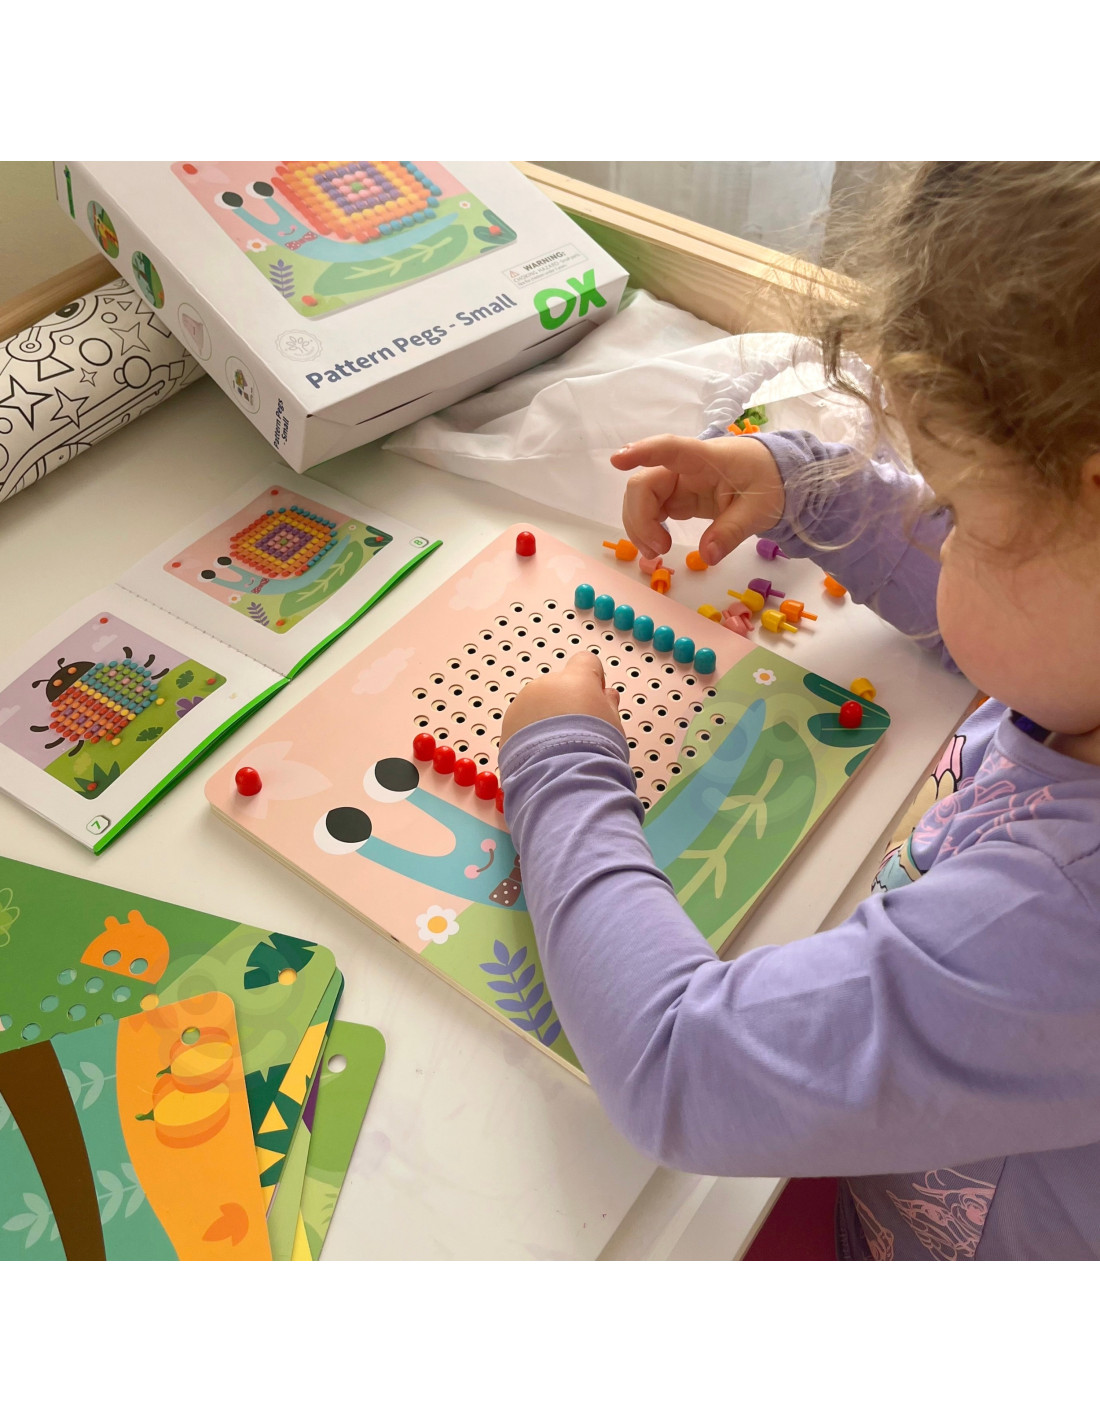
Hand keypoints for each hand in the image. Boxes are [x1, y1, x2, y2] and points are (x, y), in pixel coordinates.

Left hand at [500, 652, 621, 746]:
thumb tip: (607, 696)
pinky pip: (522, 723)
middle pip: (559, 686)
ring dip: (546, 719)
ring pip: (538, 704)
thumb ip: (608, 704)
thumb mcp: (613, 725)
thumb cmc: (593, 751)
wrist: (561, 778)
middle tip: (578, 732)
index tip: (596, 695)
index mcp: (576, 679)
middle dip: (567, 702)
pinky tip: (543, 755)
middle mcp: (546, 685)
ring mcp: (523, 703)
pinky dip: (530, 735)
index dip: (593, 678)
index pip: (586, 662)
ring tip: (559, 748)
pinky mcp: (507, 724)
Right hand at [612, 433, 785, 566]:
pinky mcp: (680, 497)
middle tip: (659, 550)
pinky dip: (648, 528)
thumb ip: (731, 531)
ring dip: (639, 526)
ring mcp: (679, 483)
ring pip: (642, 499)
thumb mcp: (759, 509)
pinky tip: (657, 546)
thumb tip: (708, 556)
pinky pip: (652, 510)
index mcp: (707, 459)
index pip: (670, 449)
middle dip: (640, 517)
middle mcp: (685, 467)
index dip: (643, 452)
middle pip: (645, 484)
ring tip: (656, 553)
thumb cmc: (770, 482)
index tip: (617, 460)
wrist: (779, 478)